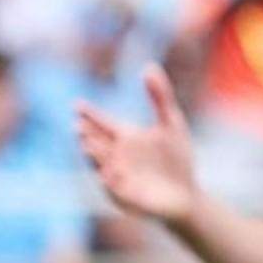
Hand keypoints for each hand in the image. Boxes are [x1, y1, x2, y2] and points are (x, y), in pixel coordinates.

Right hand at [73, 66, 203, 230]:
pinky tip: (111, 168)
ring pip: (100, 165)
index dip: (90, 115)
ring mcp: (118, 177)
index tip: (77, 104)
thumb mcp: (171, 122)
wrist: (186, 195)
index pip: (102, 123)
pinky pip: (114, 187)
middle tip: (79, 126)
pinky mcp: (124, 196)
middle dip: (87, 136)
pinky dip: (111, 179)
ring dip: (94, 156)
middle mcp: (116, 156)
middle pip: (96, 143)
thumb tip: (149, 66)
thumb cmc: (177, 160)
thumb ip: (160, 96)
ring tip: (87, 144)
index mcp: (125, 137)